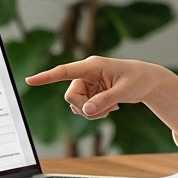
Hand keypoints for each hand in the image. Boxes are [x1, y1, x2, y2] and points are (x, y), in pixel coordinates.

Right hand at [26, 56, 177, 119]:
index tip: (30, 80)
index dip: (47, 77)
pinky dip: (95, 112)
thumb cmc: (138, 79)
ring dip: (91, 111)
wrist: (147, 81)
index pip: (64, 71)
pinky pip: (84, 108)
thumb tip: (87, 110)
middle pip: (70, 96)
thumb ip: (105, 100)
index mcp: (92, 65)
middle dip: (84, 107)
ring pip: (76, 105)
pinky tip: (111, 107)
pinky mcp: (91, 92)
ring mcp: (88, 83)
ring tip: (111, 107)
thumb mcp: (124, 91)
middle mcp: (86, 73)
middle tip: (105, 110)